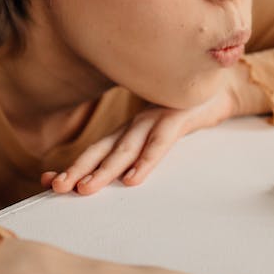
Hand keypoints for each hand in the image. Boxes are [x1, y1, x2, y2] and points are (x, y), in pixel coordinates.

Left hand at [42, 62, 270, 194]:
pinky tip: (133, 179)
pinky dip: (146, 161)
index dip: (75, 165)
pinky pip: (160, 143)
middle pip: (104, 149)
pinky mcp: (178, 117)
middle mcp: (139, 122)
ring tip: (85, 189)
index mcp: (133, 127)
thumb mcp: (162, 129)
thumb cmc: (191, 110)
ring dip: (105, 170)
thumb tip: (125, 172)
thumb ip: (143, 146)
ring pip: (126, 148)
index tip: (48, 180)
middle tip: (57, 187)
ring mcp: (157, 118)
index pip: (98, 148)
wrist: (225, 85)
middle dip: (79, 169)